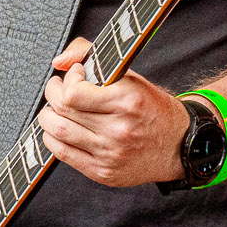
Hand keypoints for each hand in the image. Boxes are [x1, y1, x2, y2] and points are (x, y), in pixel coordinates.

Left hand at [37, 37, 190, 188]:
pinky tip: (61, 129)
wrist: (179, 145)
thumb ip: (91, 55)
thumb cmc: (152, 108)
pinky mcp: (103, 172)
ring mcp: (110, 154)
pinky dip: (53, 138)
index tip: (74, 75)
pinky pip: (63, 154)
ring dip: (48, 117)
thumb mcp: (129, 75)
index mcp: (127, 102)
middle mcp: (119, 130)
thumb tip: (59, 62)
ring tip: (55, 109)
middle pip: (62, 111)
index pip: (73, 93)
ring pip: (57, 132)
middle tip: (58, 88)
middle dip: (52, 94)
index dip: (66, 80)